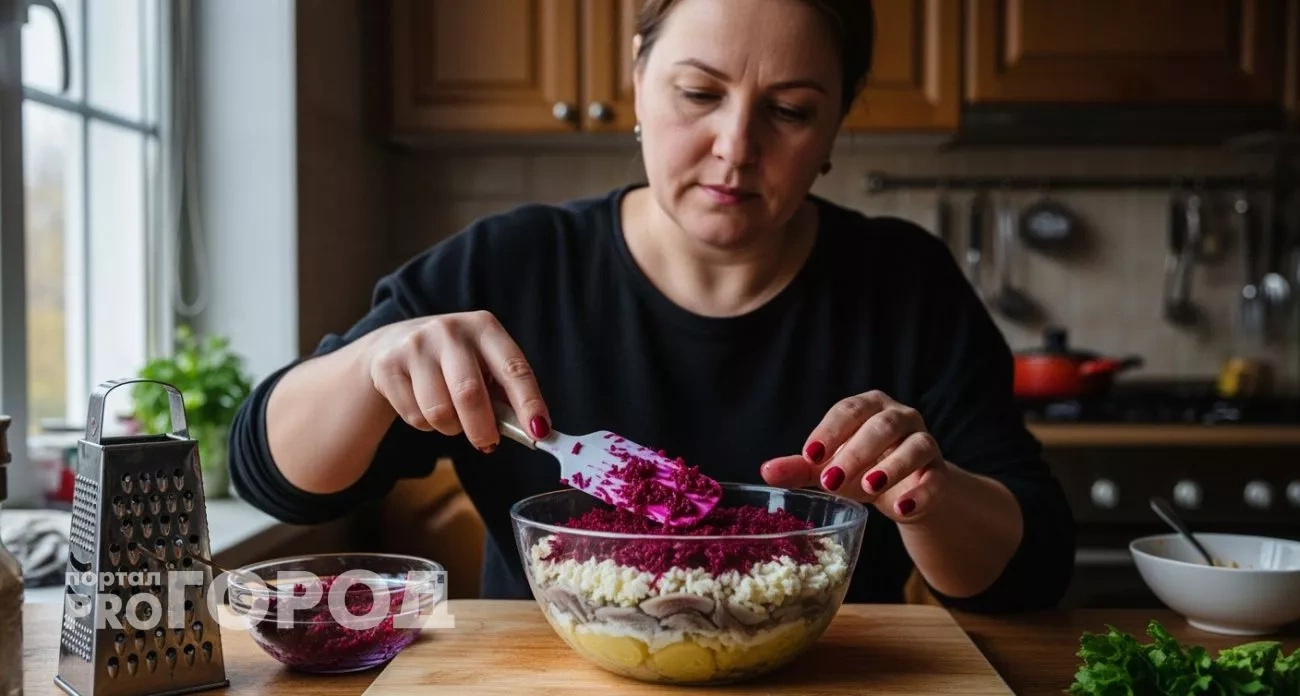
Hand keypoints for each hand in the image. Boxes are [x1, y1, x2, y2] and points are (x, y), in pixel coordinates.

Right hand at [364, 311, 550, 450]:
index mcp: (484, 327)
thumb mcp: (483, 364)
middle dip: (483, 429)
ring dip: (451, 428)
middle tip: (488, 443)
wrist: (391, 345)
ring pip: (439, 412)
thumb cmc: (454, 362)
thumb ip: (506, 395)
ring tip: (452, 417)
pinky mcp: (388, 366)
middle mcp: (449, 331)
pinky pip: (415, 417)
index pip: (513, 368)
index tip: (539, 431)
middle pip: (469, 394)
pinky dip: (426, 425)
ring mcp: (415, 346)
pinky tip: (424, 405)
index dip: (528, 402)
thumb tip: (533, 431)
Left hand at [759, 390, 948, 521]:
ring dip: (891, 467)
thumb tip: (766, 471)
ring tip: (867, 488)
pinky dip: (921, 493)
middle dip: (856, 451)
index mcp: (869, 407)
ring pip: (915, 446)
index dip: (830, 431)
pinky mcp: (940, 472)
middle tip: (832, 480)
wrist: (904, 493)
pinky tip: (901, 510)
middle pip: (882, 426)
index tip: (809, 455)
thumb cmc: (861, 469)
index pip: (850, 410)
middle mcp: (900, 417)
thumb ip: (800, 468)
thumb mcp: (829, 467)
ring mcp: (924, 442)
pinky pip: (936, 478)